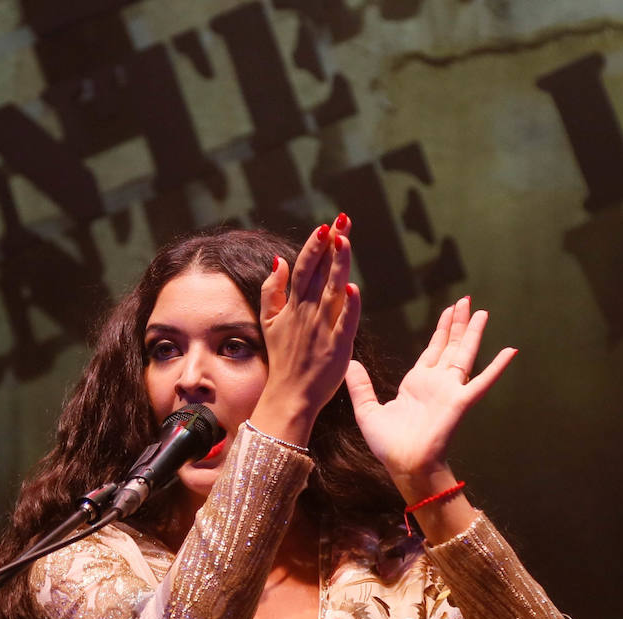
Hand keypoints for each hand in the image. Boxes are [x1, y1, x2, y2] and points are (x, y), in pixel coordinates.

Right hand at [248, 215, 361, 446]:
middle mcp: (307, 312)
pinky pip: (344, 322)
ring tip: (345, 240)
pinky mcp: (337, 346)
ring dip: (338, 264)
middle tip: (341, 220)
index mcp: (293, 306)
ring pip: (333, 290)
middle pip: (320, 272)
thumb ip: (272, 291)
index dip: (314, 246)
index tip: (324, 226)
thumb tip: (279, 261)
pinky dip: (349, 306)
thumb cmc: (283, 359)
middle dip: (331, 244)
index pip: (305, 268)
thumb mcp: (269, 322)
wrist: (288, 395)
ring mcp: (322, 328)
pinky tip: (353, 287)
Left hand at [345, 296, 515, 495]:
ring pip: (465, 354)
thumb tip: (351, 363)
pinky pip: (483, 381)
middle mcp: (436, 383)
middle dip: (458, 323)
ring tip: (481, 312)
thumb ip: (361, 387)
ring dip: (473, 333)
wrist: (404, 464)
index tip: (448, 310)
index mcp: (417, 383)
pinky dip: (497, 367)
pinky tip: (510, 350)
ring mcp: (450, 390)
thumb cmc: (389, 445)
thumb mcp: (367, 411)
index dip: (441, 330)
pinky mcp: (460, 401)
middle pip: (451, 346)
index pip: (432, 350)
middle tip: (466, 300)